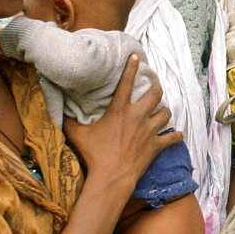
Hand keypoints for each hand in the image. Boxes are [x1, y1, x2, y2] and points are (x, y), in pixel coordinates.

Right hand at [64, 55, 180, 192]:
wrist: (111, 177)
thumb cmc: (93, 155)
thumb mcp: (76, 134)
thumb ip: (68, 120)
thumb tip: (56, 108)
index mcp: (119, 110)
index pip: (126, 82)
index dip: (131, 67)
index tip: (136, 56)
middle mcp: (137, 117)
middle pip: (155, 94)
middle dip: (156, 89)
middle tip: (153, 90)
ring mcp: (149, 131)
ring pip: (166, 113)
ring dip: (164, 112)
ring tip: (161, 112)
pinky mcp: (156, 146)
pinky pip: (172, 138)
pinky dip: (176, 137)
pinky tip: (178, 135)